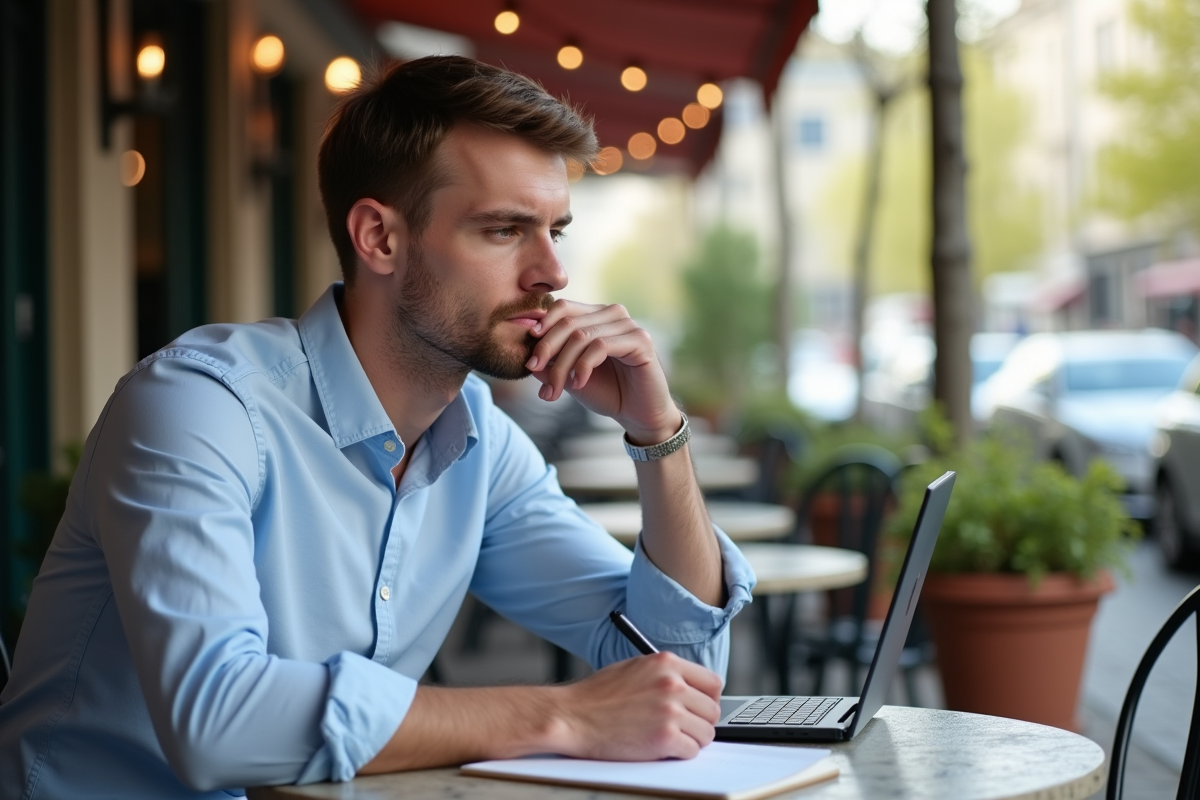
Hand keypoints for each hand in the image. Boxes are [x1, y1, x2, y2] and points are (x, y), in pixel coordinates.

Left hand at [525, 300, 678, 441]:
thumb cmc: (606, 392)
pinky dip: (583, 366)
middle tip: (534, 373)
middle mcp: (613, 314)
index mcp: (596, 316)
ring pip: (581, 336)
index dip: (543, 327)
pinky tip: (579, 383)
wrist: (637, 414)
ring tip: (555, 390)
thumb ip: (549, 365)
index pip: (563, 308)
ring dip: (562, 366)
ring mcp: (628, 325)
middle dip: (547, 350)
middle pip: (569, 322)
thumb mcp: (569, 378)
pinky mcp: (640, 340)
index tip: (529, 356)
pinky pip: (601, 346)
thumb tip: (526, 358)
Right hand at [550, 652, 722, 760]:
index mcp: (666, 663)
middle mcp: (672, 684)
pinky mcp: (665, 737)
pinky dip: (679, 754)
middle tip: (683, 728)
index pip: (712, 682)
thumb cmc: (596, 695)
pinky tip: (661, 748)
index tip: (700, 708)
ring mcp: (670, 711)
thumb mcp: (635, 668)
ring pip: (706, 733)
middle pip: (712, 710)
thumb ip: (664, 674)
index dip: (707, 699)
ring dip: (691, 740)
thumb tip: (688, 687)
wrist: (572, 716)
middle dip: (699, 722)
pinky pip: (691, 751)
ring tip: (669, 739)